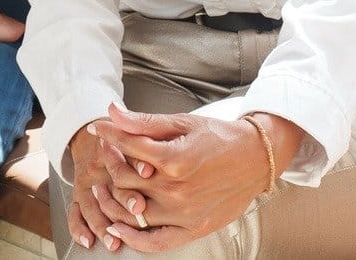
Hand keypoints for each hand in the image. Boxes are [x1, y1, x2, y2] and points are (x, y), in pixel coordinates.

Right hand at [67, 119, 146, 251]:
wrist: (90, 135)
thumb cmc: (118, 139)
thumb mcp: (130, 136)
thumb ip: (140, 152)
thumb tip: (149, 169)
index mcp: (110, 151)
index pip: (124, 158)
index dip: (137, 165)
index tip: (148, 172)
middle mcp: (96, 170)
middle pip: (109, 187)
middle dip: (125, 199)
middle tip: (137, 209)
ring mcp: (86, 184)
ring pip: (91, 206)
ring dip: (101, 224)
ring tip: (113, 240)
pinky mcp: (78, 195)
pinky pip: (74, 213)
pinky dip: (78, 228)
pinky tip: (87, 240)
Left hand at [90, 104, 300, 252]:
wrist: (256, 157)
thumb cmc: (220, 137)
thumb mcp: (183, 122)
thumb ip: (145, 122)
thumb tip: (112, 112)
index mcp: (173, 158)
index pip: (126, 147)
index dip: (108, 135)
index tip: (99, 129)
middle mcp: (177, 189)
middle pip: (125, 180)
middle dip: (108, 163)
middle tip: (105, 154)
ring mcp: (184, 213)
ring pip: (133, 212)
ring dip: (111, 201)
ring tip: (101, 189)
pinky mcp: (194, 228)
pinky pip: (156, 242)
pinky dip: (133, 238)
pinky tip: (117, 228)